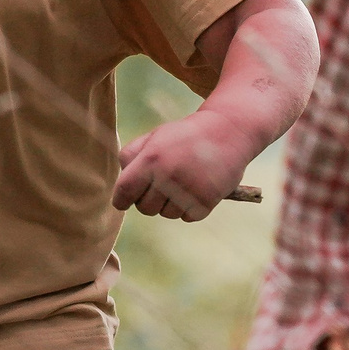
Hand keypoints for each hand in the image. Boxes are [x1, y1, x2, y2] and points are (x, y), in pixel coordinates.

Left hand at [113, 107, 252, 221]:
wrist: (228, 131)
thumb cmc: (186, 135)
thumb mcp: (155, 136)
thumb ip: (131, 155)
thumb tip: (120, 184)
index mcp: (151, 159)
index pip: (124, 191)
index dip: (121, 200)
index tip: (124, 201)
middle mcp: (168, 176)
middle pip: (144, 208)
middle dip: (149, 200)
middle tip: (162, 185)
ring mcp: (188, 191)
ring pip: (166, 215)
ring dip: (170, 204)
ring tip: (182, 184)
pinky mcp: (206, 202)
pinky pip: (186, 218)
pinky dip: (189, 208)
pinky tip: (196, 189)